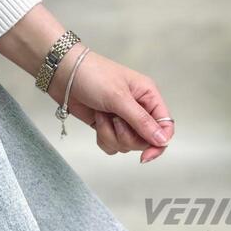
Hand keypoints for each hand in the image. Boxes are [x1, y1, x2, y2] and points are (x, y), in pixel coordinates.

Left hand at [0, 3, 173, 162]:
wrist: (64, 75)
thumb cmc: (94, 76)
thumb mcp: (119, 98)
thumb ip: (141, 121)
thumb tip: (162, 140)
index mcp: (149, 97)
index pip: (165, 126)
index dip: (159, 143)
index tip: (146, 155)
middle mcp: (139, 110)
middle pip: (145, 141)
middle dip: (127, 136)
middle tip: (115, 120)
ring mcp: (123, 120)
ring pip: (127, 146)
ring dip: (112, 135)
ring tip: (102, 115)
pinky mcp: (108, 127)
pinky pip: (112, 146)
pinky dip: (103, 137)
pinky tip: (97, 121)